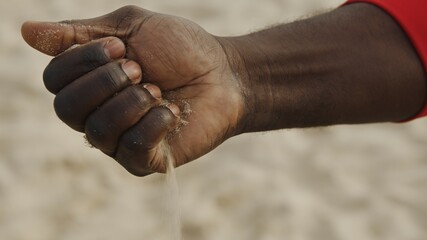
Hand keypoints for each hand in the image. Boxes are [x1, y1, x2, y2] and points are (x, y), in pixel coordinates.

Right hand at [21, 6, 245, 175]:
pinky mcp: (146, 160)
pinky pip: (133, 149)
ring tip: (159, 90)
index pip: (54, 81)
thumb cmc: (181, 49)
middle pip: (66, 109)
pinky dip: (154, 123)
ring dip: (133, 102)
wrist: (225, 74)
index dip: (84, 61)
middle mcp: (98, 115)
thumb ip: (82, 33)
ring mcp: (121, 141)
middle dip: (106, 82)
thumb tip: (26, 32)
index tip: (124, 48)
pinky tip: (172, 111)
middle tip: (141, 69)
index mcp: (90, 83)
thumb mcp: (131, 28)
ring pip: (99, 131)